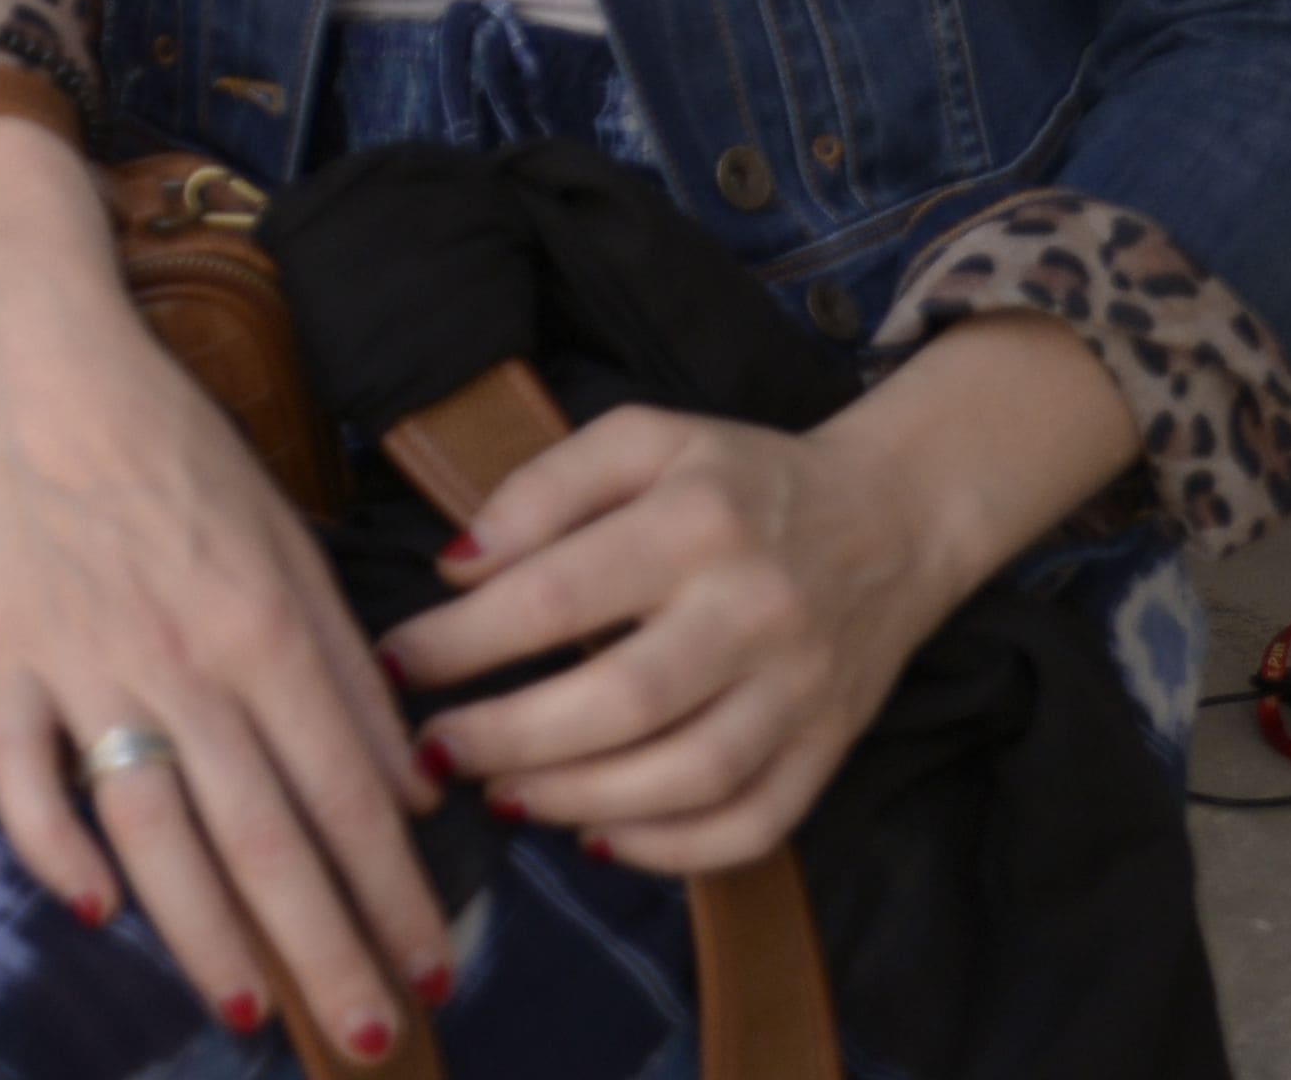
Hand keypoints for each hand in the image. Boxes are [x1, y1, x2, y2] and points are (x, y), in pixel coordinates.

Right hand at [0, 195, 445, 1052]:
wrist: (49, 372)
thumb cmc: (187, 456)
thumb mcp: (294, 546)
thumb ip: (348, 672)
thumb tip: (413, 794)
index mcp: (265, 628)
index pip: (348, 794)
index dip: (399, 893)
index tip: (439, 968)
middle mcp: (181, 659)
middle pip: (262, 836)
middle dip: (327, 948)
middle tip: (372, 1036)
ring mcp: (84, 665)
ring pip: (152, 829)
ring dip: (206, 931)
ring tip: (253, 1008)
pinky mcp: (2, 661)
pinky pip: (21, 776)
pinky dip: (54, 847)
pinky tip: (99, 911)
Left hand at [379, 318, 1126, 877]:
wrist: (891, 519)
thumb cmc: (737, 481)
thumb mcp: (644, 439)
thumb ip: (544, 486)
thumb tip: (457, 564)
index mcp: (698, 520)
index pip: (559, 592)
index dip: (464, 638)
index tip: (399, 662)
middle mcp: (756, 609)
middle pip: (622, 700)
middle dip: (509, 737)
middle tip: (435, 750)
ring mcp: (800, 689)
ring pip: (688, 776)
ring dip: (578, 801)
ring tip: (501, 795)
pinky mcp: (829, 748)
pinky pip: (753, 825)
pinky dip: (673, 851)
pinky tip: (600, 837)